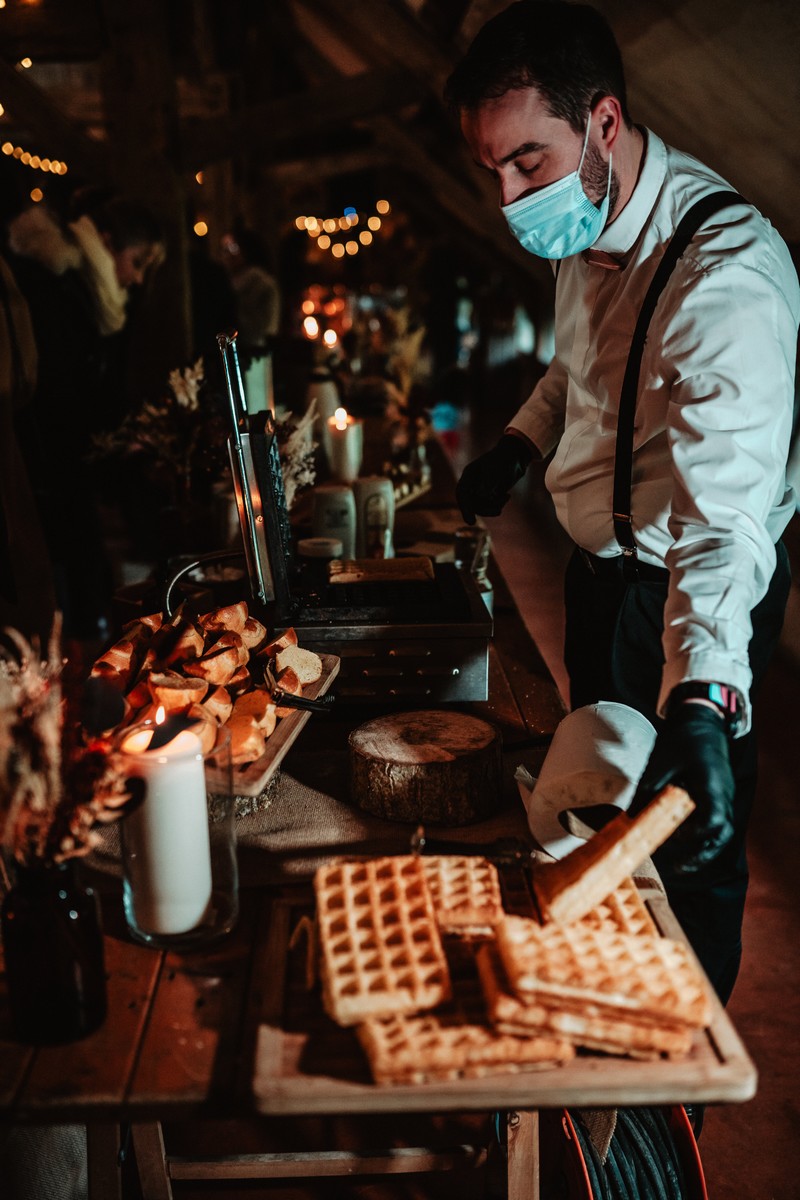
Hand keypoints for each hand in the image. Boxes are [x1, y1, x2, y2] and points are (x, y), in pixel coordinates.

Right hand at [456, 434, 532, 524]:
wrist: (516, 457)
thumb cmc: (505, 459)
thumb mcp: (497, 469)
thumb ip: (489, 482)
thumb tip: (482, 496)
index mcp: (469, 474)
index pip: (462, 493)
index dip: (465, 507)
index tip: (471, 521)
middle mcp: (472, 483)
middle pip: (470, 503)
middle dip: (482, 510)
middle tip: (489, 515)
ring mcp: (480, 490)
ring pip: (481, 507)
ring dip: (493, 506)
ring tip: (506, 497)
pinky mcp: (489, 495)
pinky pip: (490, 506)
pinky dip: (498, 504)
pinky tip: (507, 496)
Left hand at [633, 702, 734, 872]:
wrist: (703, 722)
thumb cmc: (682, 739)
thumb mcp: (660, 762)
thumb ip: (647, 790)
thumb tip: (629, 817)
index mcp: (711, 787)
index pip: (712, 821)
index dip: (694, 836)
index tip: (672, 838)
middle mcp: (723, 797)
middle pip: (721, 835)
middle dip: (701, 855)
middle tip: (677, 868)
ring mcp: (723, 798)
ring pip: (721, 833)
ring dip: (702, 850)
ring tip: (678, 864)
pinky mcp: (717, 799)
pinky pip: (714, 824)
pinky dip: (700, 838)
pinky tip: (679, 843)